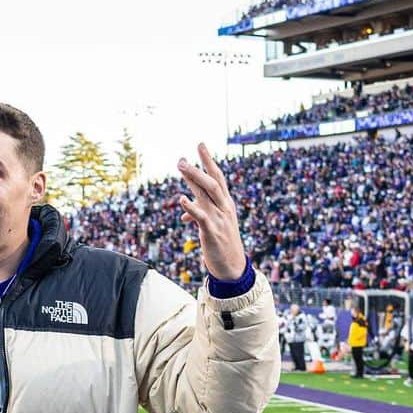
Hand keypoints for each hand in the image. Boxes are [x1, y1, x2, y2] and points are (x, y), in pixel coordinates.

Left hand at [177, 143, 246, 281]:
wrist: (232, 267)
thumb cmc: (220, 245)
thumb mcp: (210, 226)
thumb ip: (197, 215)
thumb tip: (183, 214)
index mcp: (225, 203)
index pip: (218, 177)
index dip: (209, 161)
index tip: (200, 146)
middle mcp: (224, 207)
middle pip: (212, 181)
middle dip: (198, 167)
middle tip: (181, 158)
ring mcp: (219, 218)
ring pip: (207, 193)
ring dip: (193, 178)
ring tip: (181, 167)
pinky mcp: (212, 232)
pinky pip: (201, 216)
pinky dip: (191, 207)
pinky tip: (181, 199)